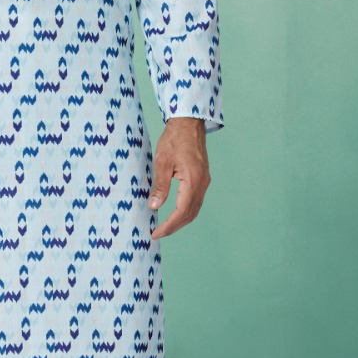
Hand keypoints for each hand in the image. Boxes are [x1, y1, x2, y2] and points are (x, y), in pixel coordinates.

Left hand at [148, 117, 209, 239]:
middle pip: (190, 214)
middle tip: (157, 233)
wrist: (188, 124)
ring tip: (165, 227)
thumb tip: (154, 206)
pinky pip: (196, 201)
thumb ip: (160, 186)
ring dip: (180, 221)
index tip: (156, 233)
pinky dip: (185, 211)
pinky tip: (175, 213)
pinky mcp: (202, 178)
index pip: (181, 211)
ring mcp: (204, 181)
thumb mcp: (162, 162)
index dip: (169, 225)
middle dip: (174, 226)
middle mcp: (202, 183)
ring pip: (194, 209)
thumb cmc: (174, 140)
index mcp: (192, 180)